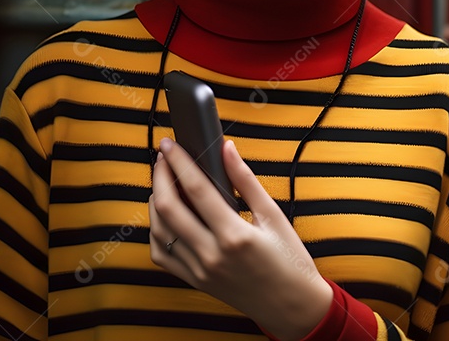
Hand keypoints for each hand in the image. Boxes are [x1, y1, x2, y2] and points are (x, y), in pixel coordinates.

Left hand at [149, 136, 333, 339]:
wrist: (292, 305)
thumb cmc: (290, 260)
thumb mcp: (274, 215)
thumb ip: (246, 180)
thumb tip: (227, 148)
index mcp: (234, 236)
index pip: (196, 189)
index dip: (179, 162)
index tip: (170, 144)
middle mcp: (211, 255)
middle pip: (169, 208)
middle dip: (160, 177)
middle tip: (163, 157)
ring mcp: (199, 271)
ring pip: (160, 231)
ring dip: (155, 202)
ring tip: (163, 182)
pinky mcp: (195, 281)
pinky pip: (163, 255)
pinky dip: (158, 231)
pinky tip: (166, 216)